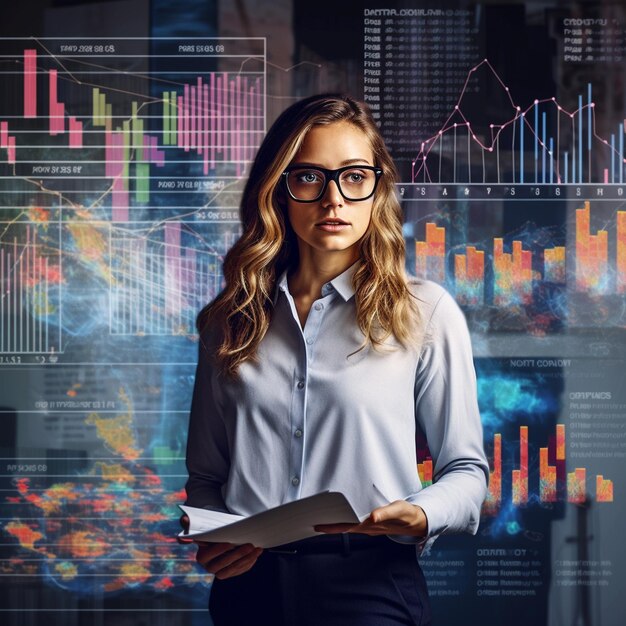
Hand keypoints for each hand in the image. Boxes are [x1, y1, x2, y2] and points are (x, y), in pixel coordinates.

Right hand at [178, 513, 262, 578]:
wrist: (222, 535)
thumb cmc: (212, 528)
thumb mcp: (202, 524)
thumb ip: (191, 523)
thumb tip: (184, 521)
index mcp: (201, 556)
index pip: (207, 556)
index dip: (218, 550)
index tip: (229, 542)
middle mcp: (209, 567)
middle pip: (221, 566)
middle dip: (236, 555)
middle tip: (249, 545)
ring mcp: (220, 571)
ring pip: (232, 570)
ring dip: (246, 560)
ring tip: (256, 549)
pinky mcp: (231, 572)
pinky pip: (240, 570)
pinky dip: (249, 562)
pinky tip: (257, 553)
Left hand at [313, 501, 427, 536]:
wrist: (416, 521)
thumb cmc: (405, 514)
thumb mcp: (397, 510)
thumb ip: (384, 513)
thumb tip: (372, 517)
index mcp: (369, 525)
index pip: (345, 527)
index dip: (331, 527)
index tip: (316, 525)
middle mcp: (366, 528)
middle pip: (343, 528)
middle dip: (327, 526)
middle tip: (310, 520)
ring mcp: (369, 527)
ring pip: (347, 527)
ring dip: (335, 523)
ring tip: (321, 517)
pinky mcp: (372, 524)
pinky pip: (354, 523)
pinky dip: (344, 520)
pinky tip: (339, 516)